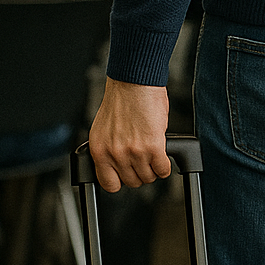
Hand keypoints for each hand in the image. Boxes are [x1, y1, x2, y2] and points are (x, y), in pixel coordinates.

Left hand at [89, 77, 170, 191]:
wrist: (134, 81)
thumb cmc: (122, 98)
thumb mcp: (105, 128)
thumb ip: (111, 147)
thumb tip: (123, 162)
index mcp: (99, 149)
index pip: (108, 183)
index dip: (120, 181)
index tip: (127, 175)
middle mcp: (115, 153)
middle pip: (132, 182)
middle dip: (140, 173)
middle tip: (144, 162)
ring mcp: (134, 152)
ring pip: (148, 177)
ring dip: (153, 169)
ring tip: (154, 157)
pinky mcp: (153, 147)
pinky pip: (162, 169)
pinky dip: (165, 166)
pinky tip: (164, 157)